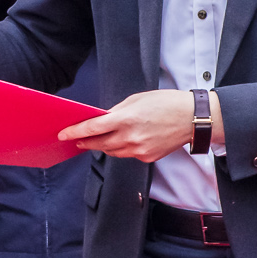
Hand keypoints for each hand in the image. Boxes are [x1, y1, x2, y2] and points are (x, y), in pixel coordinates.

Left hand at [62, 89, 209, 162]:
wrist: (192, 119)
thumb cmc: (166, 103)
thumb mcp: (137, 99)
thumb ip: (118, 111)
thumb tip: (104, 119)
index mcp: (126, 119)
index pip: (93, 128)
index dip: (76, 132)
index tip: (64, 134)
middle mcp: (131, 137)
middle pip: (100, 143)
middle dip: (86, 141)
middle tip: (75, 140)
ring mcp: (139, 150)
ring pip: (112, 152)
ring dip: (102, 146)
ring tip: (94, 141)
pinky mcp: (147, 158)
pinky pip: (127, 155)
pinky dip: (121, 149)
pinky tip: (121, 142)